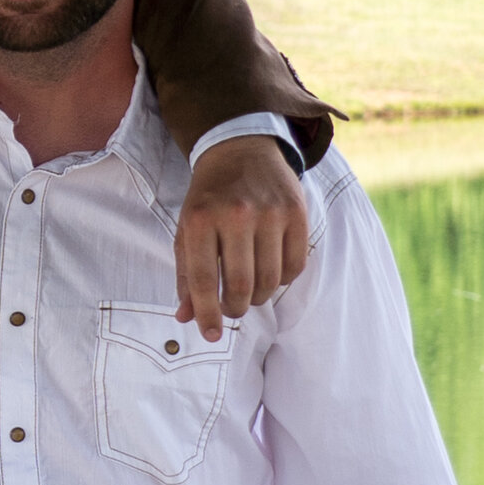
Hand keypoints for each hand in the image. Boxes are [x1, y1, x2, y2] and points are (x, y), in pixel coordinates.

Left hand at [174, 139, 308, 337]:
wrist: (240, 150)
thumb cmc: (208, 198)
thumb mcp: (187, 230)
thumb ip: (186, 275)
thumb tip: (186, 318)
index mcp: (199, 220)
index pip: (201, 280)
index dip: (206, 314)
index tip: (210, 334)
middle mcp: (235, 215)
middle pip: (240, 287)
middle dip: (234, 309)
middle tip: (231, 308)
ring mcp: (270, 213)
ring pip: (269, 281)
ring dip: (259, 297)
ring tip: (249, 289)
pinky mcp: (296, 212)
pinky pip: (295, 266)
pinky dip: (282, 279)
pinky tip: (270, 270)